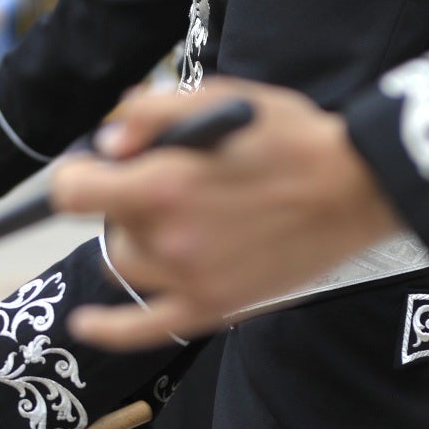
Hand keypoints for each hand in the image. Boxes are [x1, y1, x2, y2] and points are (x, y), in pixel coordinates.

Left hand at [52, 79, 402, 350]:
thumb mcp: (221, 98)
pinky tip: (85, 324)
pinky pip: (142, 330)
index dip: (79, 175)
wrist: (354, 190)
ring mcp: (190, 281)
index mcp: (164, 185)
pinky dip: (107, 328)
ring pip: (124, 267)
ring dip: (134, 246)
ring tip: (172, 226)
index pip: (73, 192)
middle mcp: (169, 239)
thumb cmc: (293, 140)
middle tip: (165, 189)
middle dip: (123, 205)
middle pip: (108, 228)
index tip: (95, 170)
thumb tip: (107, 141)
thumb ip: (150, 113)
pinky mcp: (214, 308)